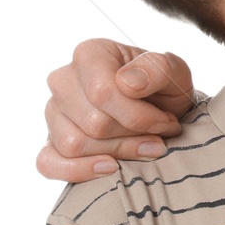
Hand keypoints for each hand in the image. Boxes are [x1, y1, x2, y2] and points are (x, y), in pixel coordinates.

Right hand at [38, 39, 197, 181]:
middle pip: (93, 123)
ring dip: (118, 153)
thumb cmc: (164, 88)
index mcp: (90, 54)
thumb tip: (127, 84)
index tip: (167, 121)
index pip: (102, 92)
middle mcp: (63, 80)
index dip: (139, 115)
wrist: (162, 111)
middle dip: (134, 136)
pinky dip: (79, 171)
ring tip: (148, 146)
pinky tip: (111, 168)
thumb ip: (158, 69)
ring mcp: (53, 112)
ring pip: (74, 145)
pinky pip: (48, 163)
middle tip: (161, 136)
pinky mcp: (50, 142)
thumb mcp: (175, 72)